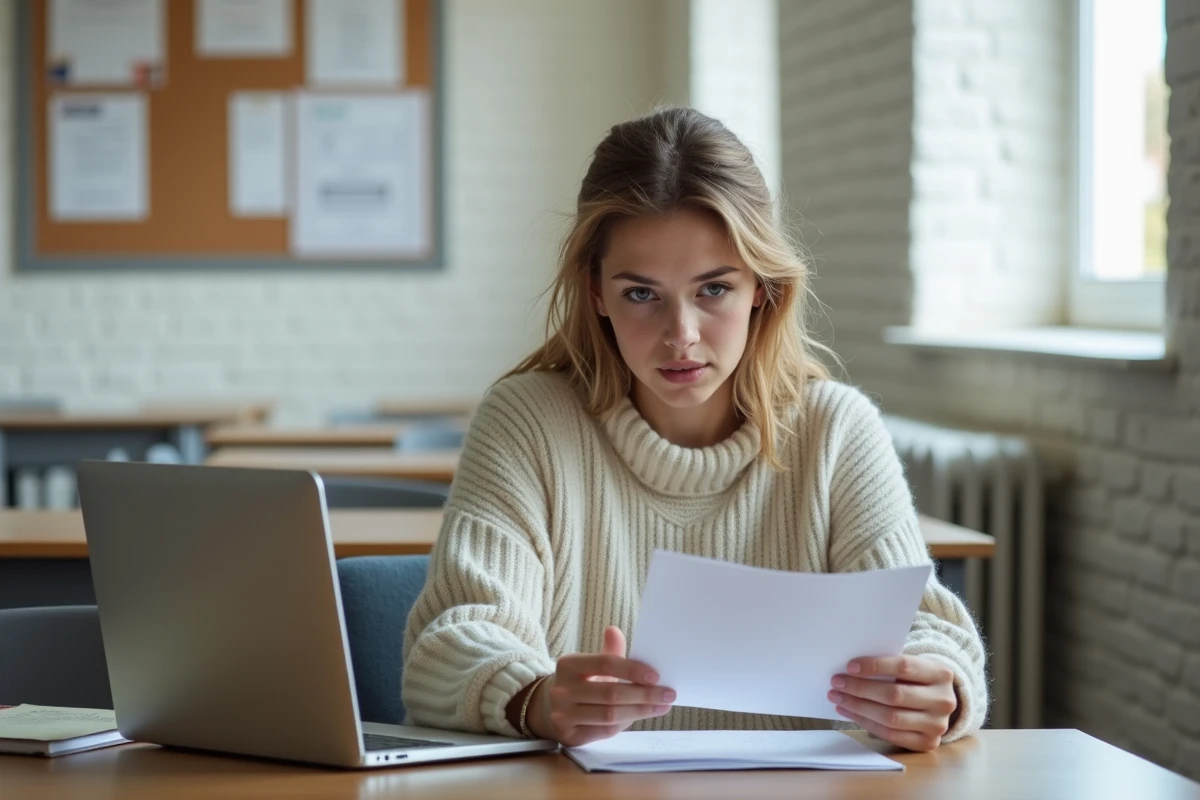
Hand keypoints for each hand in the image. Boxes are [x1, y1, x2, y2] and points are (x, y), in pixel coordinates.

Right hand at [528, 626, 674, 746]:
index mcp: (568, 664)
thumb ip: (608, 651)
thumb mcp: (589, 664)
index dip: (632, 670)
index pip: (605, 664)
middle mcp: (562, 690)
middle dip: (644, 695)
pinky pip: (604, 731)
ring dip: (640, 711)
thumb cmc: (578, 682)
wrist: (547, 707)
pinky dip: (625, 723)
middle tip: (668, 694)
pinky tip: (640, 716)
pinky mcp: (569, 735)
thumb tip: (615, 630)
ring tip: (661, 707)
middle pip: (610, 693)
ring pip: (609, 715)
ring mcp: (563, 714)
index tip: (656, 676)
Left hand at [828, 655, 956, 751]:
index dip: (875, 666)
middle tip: (836, 683)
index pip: (904, 667)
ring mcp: (937, 725)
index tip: (850, 666)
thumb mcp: (914, 666)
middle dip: (861, 688)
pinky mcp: (928, 743)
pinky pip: (891, 735)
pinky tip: (850, 712)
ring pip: (891, 717)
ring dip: (859, 707)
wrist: (940, 703)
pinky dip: (866, 722)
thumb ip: (891, 666)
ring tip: (838, 698)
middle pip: (895, 695)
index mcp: (941, 673)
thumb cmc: (918, 679)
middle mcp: (943, 701)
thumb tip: (851, 669)